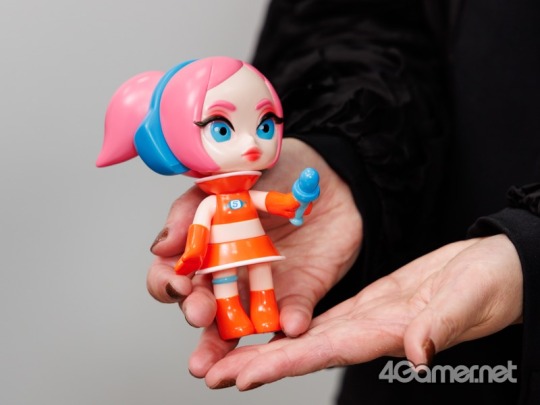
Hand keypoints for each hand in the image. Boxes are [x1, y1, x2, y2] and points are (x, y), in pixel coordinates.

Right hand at [146, 138, 362, 377]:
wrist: (326, 173)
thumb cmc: (271, 171)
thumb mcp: (226, 179)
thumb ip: (191, 210)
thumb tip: (161, 248)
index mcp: (206, 246)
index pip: (174, 275)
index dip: (168, 285)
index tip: (178, 284)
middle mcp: (229, 272)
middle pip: (202, 308)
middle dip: (196, 316)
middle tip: (200, 313)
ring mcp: (262, 287)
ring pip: (239, 325)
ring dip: (227, 346)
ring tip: (220, 365)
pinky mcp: (298, 293)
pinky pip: (291, 314)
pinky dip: (289, 322)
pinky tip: (288, 324)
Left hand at [202, 234, 522, 389]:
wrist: (493, 270)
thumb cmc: (489, 286)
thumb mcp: (467, 301)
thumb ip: (440, 325)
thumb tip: (418, 351)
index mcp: (385, 333)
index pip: (323, 352)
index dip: (281, 366)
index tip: (241, 376)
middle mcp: (365, 331)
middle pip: (301, 351)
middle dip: (255, 363)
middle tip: (210, 372)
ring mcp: (363, 318)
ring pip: (304, 335)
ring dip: (264, 345)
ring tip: (224, 352)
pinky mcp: (366, 302)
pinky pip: (320, 315)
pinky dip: (291, 321)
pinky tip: (268, 323)